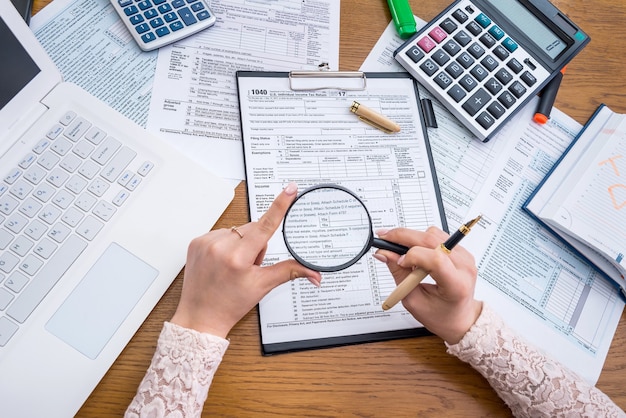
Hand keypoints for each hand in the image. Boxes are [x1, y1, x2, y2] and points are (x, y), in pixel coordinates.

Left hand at [171, 182, 321, 337]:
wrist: (201, 317)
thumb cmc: (229, 304)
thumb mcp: (262, 286)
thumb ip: (290, 271)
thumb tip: (314, 274)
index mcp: (238, 258)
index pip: (266, 225)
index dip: (280, 206)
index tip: (289, 190)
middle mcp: (220, 247)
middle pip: (253, 229)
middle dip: (256, 243)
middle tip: (249, 266)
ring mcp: (206, 243)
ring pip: (237, 230)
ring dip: (240, 243)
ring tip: (232, 266)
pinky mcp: (196, 242)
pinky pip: (220, 233)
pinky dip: (226, 244)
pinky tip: (221, 261)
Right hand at [374, 227, 481, 343]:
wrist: (460, 317)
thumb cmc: (440, 315)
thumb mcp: (414, 301)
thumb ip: (399, 274)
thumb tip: (384, 253)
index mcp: (456, 285)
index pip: (435, 259)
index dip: (412, 255)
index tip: (398, 261)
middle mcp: (464, 266)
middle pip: (432, 239)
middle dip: (403, 236)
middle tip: (385, 239)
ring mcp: (464, 256)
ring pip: (433, 233)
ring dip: (413, 238)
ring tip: (402, 252)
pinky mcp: (461, 250)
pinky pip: (437, 236)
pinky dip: (421, 240)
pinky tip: (415, 252)